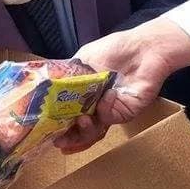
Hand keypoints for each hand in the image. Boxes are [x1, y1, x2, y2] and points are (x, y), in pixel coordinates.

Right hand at [54, 18, 189, 153]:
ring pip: (94, 129)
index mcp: (83, 94)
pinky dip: (105, 109)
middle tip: (59, 140)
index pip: (68, 113)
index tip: (46, 130)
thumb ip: (68, 75)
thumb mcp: (84, 59)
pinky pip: (110, 118)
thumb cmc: (114, 49)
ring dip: (84, 129)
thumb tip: (47, 87)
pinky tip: (106, 95)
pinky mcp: (126, 113)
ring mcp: (110, 111)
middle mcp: (95, 106)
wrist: (143, 48)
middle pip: (79, 128)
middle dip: (69, 136)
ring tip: (80, 120)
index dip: (58, 123)